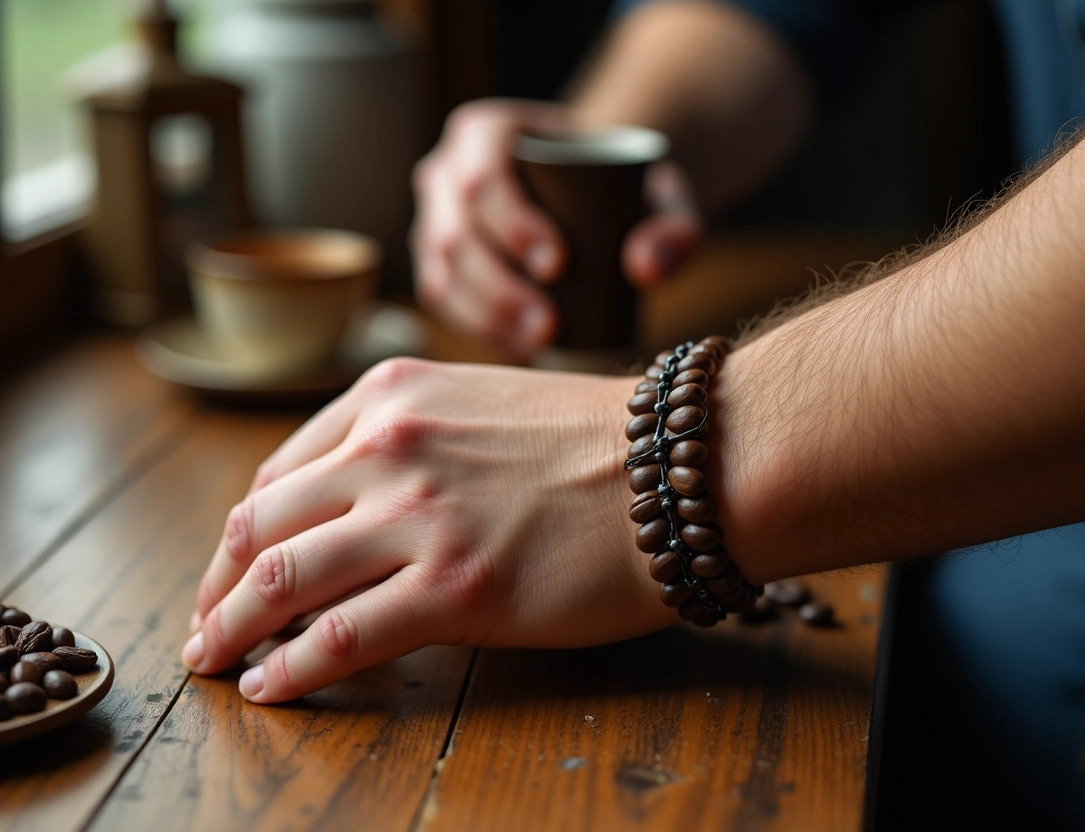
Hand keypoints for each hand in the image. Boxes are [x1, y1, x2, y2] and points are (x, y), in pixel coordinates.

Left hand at [182, 358, 673, 702]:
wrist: (682, 467)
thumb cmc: (599, 443)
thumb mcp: (485, 408)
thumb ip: (413, 442)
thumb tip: (359, 510)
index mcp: (394, 397)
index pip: (282, 474)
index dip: (247, 532)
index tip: (233, 569)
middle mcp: (391, 446)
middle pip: (265, 525)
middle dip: (220, 584)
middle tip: (206, 625)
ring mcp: (419, 516)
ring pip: (283, 580)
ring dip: (234, 629)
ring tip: (218, 660)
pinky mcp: (453, 587)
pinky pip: (340, 637)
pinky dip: (292, 667)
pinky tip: (271, 686)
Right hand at [411, 98, 701, 357]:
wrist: (600, 197)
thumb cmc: (626, 188)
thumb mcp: (664, 198)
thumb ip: (676, 228)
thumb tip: (645, 269)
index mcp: (486, 133)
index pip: (483, 176)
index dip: (512, 224)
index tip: (560, 265)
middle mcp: (447, 173)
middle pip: (456, 232)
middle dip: (500, 286)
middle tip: (551, 323)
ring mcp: (435, 221)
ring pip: (443, 272)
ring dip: (487, 315)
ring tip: (540, 342)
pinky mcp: (438, 265)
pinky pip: (442, 300)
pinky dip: (477, 328)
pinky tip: (515, 349)